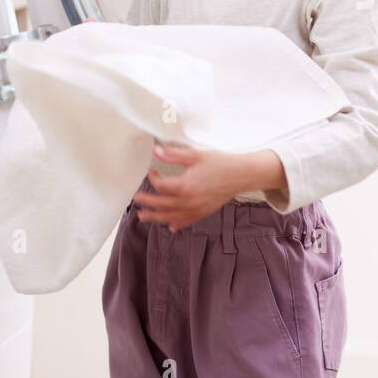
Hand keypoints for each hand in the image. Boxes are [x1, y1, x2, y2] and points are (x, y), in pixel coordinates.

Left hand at [134, 143, 258, 232]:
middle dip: (147, 203)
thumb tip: (156, 151)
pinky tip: (171, 226)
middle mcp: (189, 201)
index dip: (153, 179)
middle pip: (162, 205)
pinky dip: (178, 224)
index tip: (151, 171)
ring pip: (172, 216)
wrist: (241, 174)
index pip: (161, 186)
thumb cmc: (220, 163)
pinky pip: (188, 220)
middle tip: (136, 201)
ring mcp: (197, 208)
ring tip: (144, 217)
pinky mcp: (205, 212)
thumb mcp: (195, 155)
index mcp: (185, 185)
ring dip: (156, 217)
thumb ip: (174, 155)